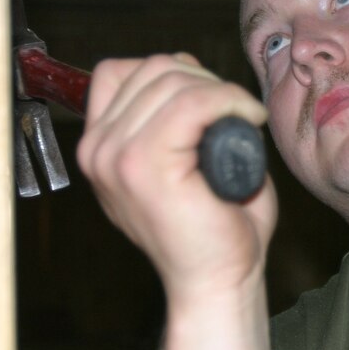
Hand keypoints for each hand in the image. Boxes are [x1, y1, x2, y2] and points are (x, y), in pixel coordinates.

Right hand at [76, 54, 276, 307]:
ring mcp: (115, 158)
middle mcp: (97, 150)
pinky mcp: (145, 167)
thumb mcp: (182, 159)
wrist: (221, 279)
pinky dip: (229, 100)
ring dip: (220, 91)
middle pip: (152, 69)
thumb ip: (171, 117)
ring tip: (244, 118)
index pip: (120, 72)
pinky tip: (251, 117)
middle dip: (204, 79)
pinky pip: (192, 103)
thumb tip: (189, 75)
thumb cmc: (215, 224)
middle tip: (237, 112)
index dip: (173, 73)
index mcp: (100, 147)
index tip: (210, 99)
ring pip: (172, 81)